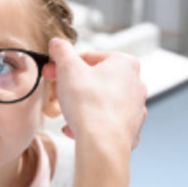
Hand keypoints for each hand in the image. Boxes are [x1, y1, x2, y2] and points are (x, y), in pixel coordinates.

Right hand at [42, 38, 146, 186]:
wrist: (102, 143)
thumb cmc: (89, 104)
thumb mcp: (67, 68)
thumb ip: (61, 51)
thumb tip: (58, 43)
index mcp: (124, 63)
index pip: (88, 57)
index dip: (64, 65)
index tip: (51, 73)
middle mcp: (135, 83)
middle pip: (95, 79)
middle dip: (71, 86)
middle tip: (55, 94)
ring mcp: (135, 108)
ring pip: (100, 101)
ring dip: (80, 105)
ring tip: (65, 114)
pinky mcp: (131, 129)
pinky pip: (105, 122)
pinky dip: (89, 123)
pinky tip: (74, 129)